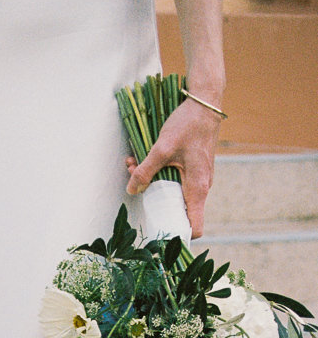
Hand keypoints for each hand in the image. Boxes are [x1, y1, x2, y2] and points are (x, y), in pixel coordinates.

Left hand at [125, 97, 221, 237]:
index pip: (194, 227)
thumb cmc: (188, 125)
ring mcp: (198, 179)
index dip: (178, 234)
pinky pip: (175, 181)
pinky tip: (142, 161)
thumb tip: (131, 189)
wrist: (205, 102)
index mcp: (197, 189)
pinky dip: (159, 175)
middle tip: (134, 186)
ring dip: (152, 185)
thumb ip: (145, 171)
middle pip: (178, 212)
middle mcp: (201, 188)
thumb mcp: (162, 148)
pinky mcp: (193, 170)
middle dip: (154, 203)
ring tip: (134, 167)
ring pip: (173, 194)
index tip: (159, 231)